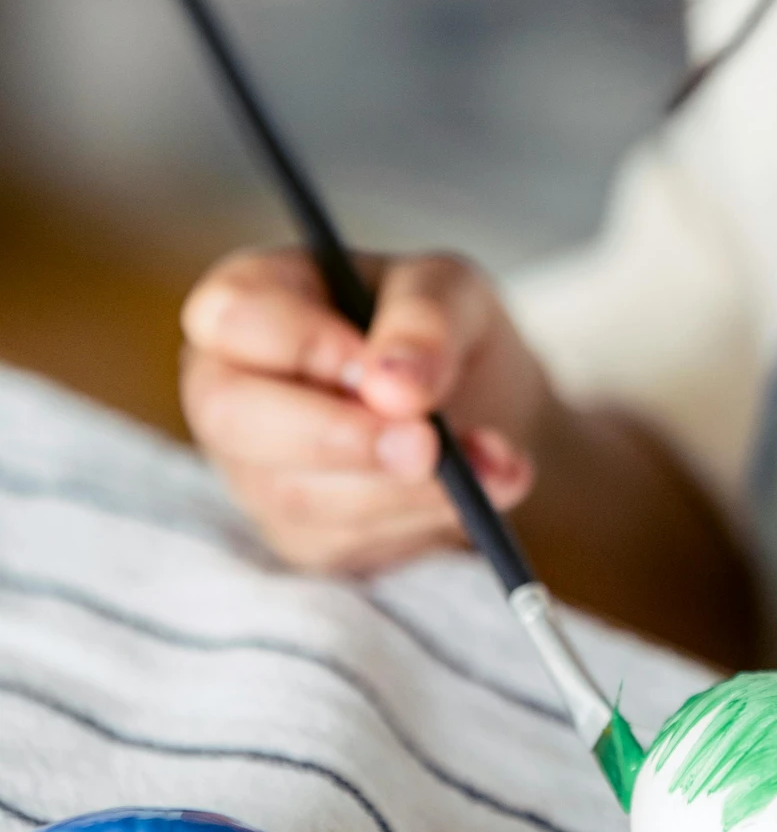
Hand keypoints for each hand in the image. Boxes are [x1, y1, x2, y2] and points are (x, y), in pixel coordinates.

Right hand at [181, 247, 553, 574]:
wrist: (480, 401)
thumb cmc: (437, 326)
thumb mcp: (449, 289)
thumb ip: (424, 320)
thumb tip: (394, 387)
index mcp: (249, 302)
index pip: (234, 317)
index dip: (302, 344)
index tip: (378, 368)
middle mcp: (230, 388)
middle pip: (235, 419)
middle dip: (338, 435)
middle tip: (426, 443)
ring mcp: (255, 471)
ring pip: (299, 495)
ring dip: (406, 487)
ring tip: (491, 458)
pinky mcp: (301, 536)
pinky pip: (349, 542)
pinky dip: (430, 519)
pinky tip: (490, 486)